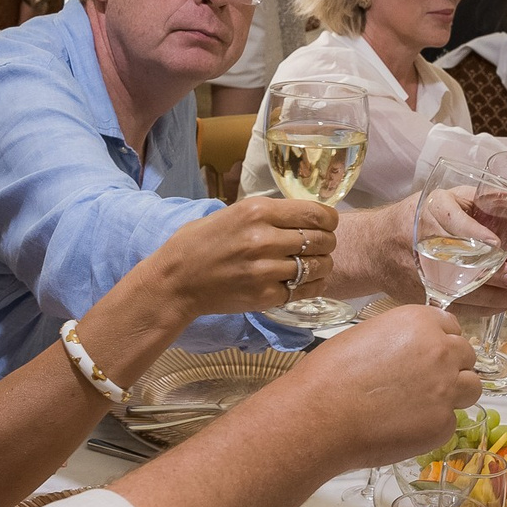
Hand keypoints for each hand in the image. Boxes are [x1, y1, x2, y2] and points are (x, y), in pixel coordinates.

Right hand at [155, 197, 338, 318]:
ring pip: (318, 266)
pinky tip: (306, 282)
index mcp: (257, 211)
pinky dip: (313, 286)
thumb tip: (301, 214)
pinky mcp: (265, 295)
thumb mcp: (231, 213)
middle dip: (327, 243)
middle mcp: (264, 238)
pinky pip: (306, 290)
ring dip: (322, 265)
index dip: (330, 220)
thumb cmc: (198, 244)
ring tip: (314, 265)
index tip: (328, 224)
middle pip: (321, 240)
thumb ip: (267, 213)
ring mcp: (266, 270)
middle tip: (321, 246)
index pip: (316, 213)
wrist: (176, 281)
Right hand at [284, 304, 481, 467]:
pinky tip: (403, 428)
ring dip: (454, 394)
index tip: (430, 354)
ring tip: (422, 405)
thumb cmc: (330, 374)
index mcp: (421, 322)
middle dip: (451, 367)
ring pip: (471, 388)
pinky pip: (449, 422)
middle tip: (425, 382)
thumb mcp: (368, 335)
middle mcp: (441, 350)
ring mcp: (446, 389)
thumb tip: (412, 352)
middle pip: (467, 356)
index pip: (452, 326)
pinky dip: (432, 426)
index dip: (441, 341)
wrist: (319, 415)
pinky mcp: (443, 424)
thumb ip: (402, 339)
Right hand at [329, 197, 506, 307]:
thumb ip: (484, 198)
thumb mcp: (446, 198)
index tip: (495, 244)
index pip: (449, 220)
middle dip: (490, 276)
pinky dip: (481, 308)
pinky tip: (502, 304)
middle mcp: (420, 243)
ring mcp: (419, 275)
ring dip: (493, 298)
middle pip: (458, 264)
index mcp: (428, 213)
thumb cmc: (416, 218)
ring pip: (460, 292)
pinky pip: (455, 306)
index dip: (472, 232)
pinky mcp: (420, 296)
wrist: (373, 248)